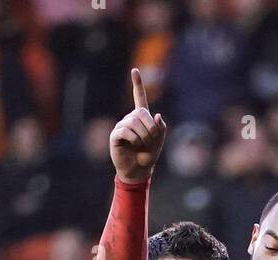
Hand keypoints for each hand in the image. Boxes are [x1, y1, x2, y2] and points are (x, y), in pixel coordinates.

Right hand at [110, 68, 166, 183]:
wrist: (138, 171)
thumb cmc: (148, 155)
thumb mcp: (159, 142)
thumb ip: (161, 128)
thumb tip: (157, 115)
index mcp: (141, 118)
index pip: (139, 97)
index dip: (137, 84)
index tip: (135, 70)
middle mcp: (130, 119)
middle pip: (141, 113)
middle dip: (150, 128)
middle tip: (150, 141)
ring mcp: (122, 126)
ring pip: (134, 122)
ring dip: (143, 136)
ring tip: (141, 146)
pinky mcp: (115, 135)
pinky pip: (126, 131)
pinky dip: (134, 140)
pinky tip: (133, 145)